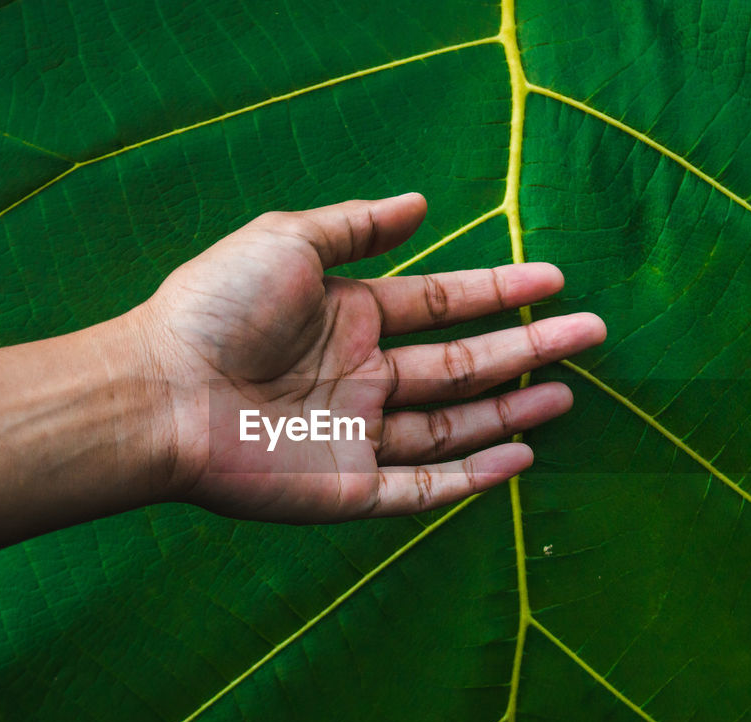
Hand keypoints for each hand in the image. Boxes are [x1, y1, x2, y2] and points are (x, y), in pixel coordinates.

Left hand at [129, 193, 606, 520]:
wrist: (160, 393)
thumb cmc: (215, 310)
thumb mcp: (286, 241)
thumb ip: (355, 227)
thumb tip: (420, 203)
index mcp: (351, 319)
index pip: (442, 305)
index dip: (497, 292)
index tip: (551, 280)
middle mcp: (363, 377)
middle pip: (463, 365)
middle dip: (526, 348)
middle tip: (590, 332)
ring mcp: (360, 437)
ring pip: (454, 426)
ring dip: (511, 409)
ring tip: (567, 391)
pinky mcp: (349, 491)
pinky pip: (424, 488)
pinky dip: (474, 478)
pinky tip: (521, 457)